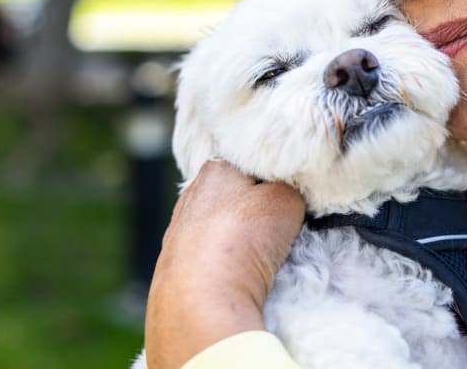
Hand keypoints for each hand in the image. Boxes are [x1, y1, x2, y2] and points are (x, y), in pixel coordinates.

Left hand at [143, 161, 304, 367]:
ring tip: (259, 257)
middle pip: (237, 197)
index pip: (253, 163)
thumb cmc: (242, 240)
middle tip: (280, 227)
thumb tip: (286, 196)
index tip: (291, 197)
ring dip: (240, 239)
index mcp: (215, 169)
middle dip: (256, 209)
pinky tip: (236, 275)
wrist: (199, 301)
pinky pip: (211, 257)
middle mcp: (191, 196)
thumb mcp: (286, 200)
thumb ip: (289, 189)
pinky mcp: (175, 269)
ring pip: (223, 228)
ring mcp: (179, 233)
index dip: (276, 179)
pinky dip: (225, 263)